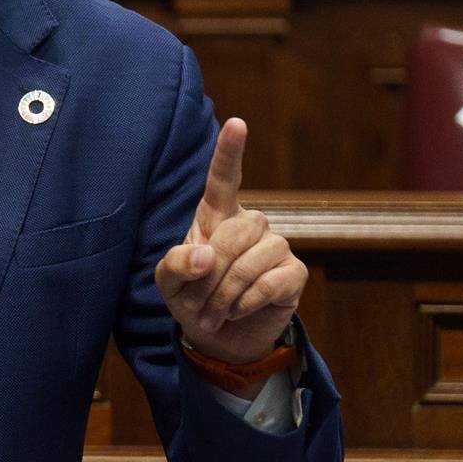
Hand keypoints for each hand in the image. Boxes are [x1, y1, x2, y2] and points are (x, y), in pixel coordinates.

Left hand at [154, 118, 306, 365]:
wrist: (219, 338)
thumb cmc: (192, 299)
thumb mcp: (168, 283)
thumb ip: (176, 264)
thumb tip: (206, 254)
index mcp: (216, 216)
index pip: (224, 179)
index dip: (230, 152)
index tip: (237, 123)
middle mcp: (250, 223)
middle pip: (234, 232)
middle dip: (210, 273)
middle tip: (196, 305)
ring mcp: (276, 245)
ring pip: (251, 260)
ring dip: (224, 294)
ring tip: (212, 314)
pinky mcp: (294, 273)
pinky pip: (269, 283)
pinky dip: (245, 303)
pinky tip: (237, 312)